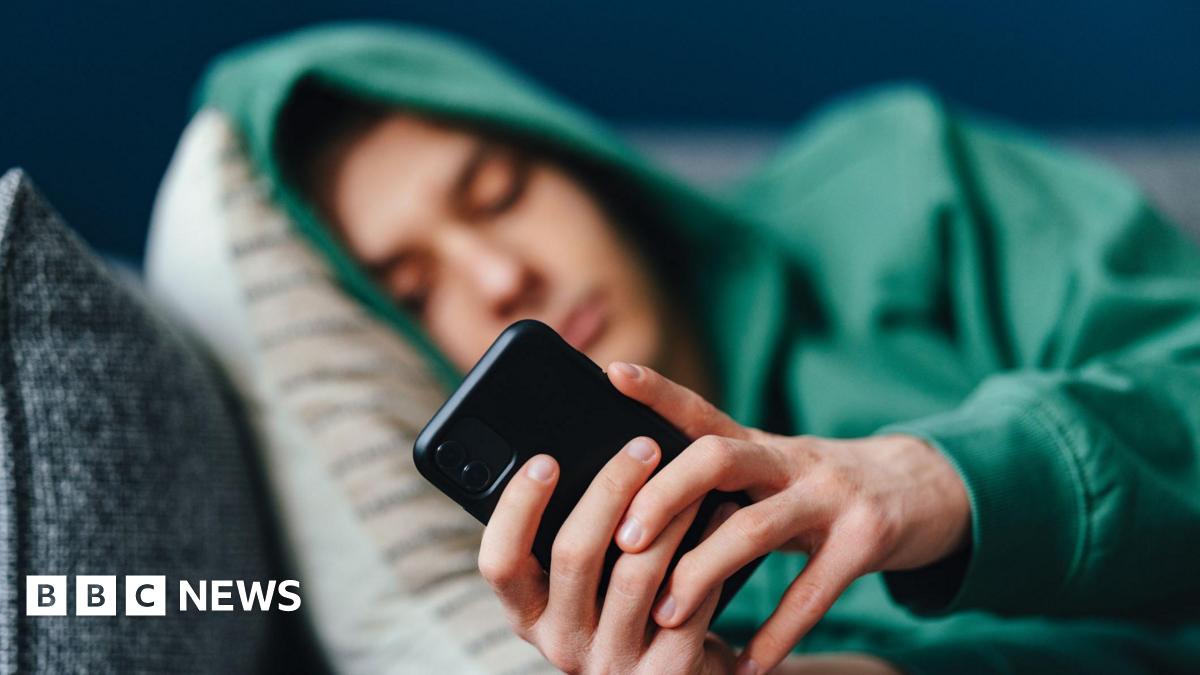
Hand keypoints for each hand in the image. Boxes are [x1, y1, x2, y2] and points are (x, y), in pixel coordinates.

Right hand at [478, 437, 740, 673]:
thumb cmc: (630, 612)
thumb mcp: (588, 586)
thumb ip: (578, 538)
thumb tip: (583, 449)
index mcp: (528, 616)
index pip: (500, 562)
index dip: (518, 508)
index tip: (545, 459)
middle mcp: (561, 645)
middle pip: (573, 554)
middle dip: (610, 490)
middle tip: (642, 447)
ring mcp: (613, 664)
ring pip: (636, 572)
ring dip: (667, 513)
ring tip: (692, 474)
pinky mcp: (665, 673)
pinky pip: (688, 599)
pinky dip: (707, 547)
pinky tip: (722, 511)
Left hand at [607, 362, 969, 674]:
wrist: (927, 488)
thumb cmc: (825, 488)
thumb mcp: (776, 469)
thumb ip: (722, 481)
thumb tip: (638, 506)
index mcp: (761, 444)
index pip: (701, 411)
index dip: (659, 391)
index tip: (613, 372)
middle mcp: (792, 459)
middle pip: (717, 459)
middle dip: (664, 497)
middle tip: (624, 540)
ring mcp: (832, 496)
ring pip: (755, 527)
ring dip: (704, 572)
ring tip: (666, 615)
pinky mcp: (867, 539)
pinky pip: (812, 591)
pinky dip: (776, 634)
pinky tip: (747, 666)